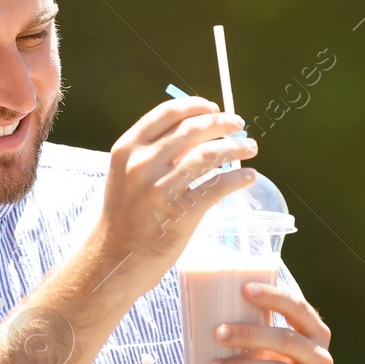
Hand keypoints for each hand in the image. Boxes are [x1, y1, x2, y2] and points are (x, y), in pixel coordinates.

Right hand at [91, 96, 257, 295]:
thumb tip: (192, 132)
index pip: (168, 113)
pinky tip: (248, 176)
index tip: (214, 108)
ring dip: (236, 147)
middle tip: (239, 124)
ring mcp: (162, 187)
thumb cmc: (123, 216)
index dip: (196, 105)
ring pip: (209, 154)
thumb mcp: (125, 174)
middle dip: (223, 123)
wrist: (114, 258)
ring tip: (250, 147)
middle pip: (193, 129)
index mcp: (128, 148)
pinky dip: (238, 178)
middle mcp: (143, 163)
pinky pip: (218, 185)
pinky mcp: (181, 212)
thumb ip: (150, 152)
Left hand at [203, 282, 332, 363]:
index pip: (299, 309)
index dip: (274, 297)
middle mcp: (321, 359)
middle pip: (285, 340)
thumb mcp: (279, 354)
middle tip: (218, 332)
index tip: (245, 289)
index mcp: (316, 336)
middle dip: (250, 334)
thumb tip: (211, 310)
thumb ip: (262, 334)